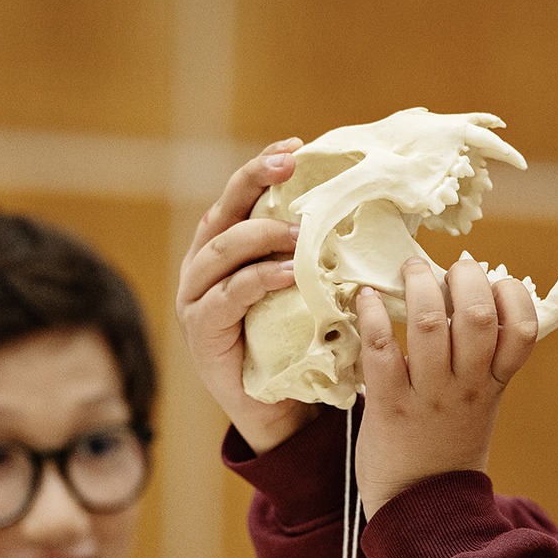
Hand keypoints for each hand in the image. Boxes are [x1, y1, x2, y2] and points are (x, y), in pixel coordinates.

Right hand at [176, 138, 319, 453]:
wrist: (280, 409)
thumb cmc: (297, 343)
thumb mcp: (304, 289)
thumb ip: (310, 254)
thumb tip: (361, 212)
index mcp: (222, 250)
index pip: (237, 198)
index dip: (262, 168)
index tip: (297, 147)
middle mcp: (201, 268)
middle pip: (222, 213)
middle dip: (256, 183)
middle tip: (292, 167)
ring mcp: (196, 300)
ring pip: (222, 251)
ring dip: (262, 235)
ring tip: (301, 232)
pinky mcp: (203, 331)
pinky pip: (228, 297)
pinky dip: (259, 281)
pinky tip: (290, 274)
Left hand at [355, 257, 538, 514]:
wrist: (420, 507)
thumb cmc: (447, 445)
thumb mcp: (482, 404)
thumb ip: (482, 361)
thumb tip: (470, 299)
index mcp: (494, 384)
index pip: (523, 331)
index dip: (514, 295)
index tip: (494, 281)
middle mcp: (467, 387)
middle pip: (478, 316)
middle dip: (464, 277)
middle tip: (448, 267)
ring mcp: (429, 396)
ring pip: (431, 325)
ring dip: (419, 285)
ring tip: (410, 269)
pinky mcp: (389, 406)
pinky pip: (381, 350)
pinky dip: (371, 316)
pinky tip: (364, 298)